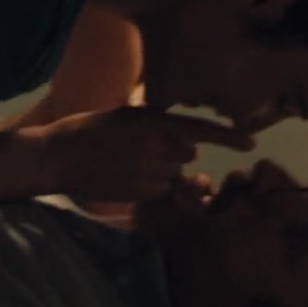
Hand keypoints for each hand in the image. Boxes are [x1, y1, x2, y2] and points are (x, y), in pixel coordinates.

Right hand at [33, 106, 252, 201]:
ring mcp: (148, 170)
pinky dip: (151, 185)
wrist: (57, 157)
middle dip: (174, 152)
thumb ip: (154, 125)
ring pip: (174, 173)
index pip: (199, 128)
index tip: (250, 143)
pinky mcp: (141, 191)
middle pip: (186, 152)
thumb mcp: (123, 115)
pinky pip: (160, 189)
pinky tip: (126, 177)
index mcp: (150, 120)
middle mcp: (155, 145)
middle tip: (143, 148)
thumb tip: (185, 142)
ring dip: (162, 170)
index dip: (228, 137)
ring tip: (129, 163)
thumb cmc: (86, 129)